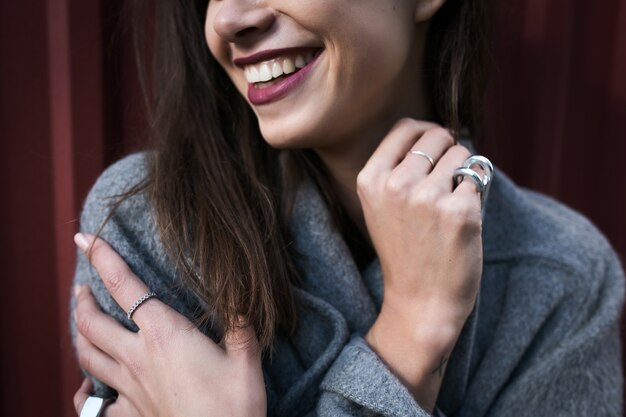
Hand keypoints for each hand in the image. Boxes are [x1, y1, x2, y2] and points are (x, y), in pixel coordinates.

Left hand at [72, 234, 266, 416]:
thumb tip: (240, 292)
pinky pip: (95, 405)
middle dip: (82, 299)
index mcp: (165, 334)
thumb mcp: (246, 358)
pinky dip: (85, 393)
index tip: (85, 239)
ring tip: (81, 319)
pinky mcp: (131, 415)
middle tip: (82, 286)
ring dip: (79, 333)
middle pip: (92, 322)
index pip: (124, 286)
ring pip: (87, 356)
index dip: (102, 258)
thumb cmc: (234, 407)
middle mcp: (138, 357)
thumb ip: (239, 322)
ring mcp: (129, 388)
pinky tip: (86, 388)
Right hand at [357, 119, 483, 408]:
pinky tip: (462, 221)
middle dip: (448, 150)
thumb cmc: (404, 252)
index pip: (405, 127)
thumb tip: (438, 132)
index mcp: (371, 179)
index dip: (426, 134)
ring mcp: (428, 197)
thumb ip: (397, 169)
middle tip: (445, 180)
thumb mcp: (381, 207)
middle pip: (436, 135)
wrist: (420, 302)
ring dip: (463, 173)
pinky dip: (475, 194)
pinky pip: (478, 179)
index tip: (434, 150)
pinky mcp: (461, 211)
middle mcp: (396, 184)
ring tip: (449, 205)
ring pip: (462, 154)